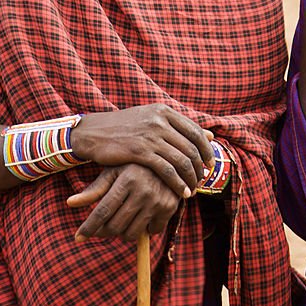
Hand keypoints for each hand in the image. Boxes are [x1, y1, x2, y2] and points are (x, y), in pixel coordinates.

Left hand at [67, 164, 180, 241]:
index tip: (78, 238)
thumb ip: (94, 189)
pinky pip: (151, 232)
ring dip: (122, 232)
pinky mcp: (170, 208)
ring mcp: (158, 200)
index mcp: (127, 180)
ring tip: (122, 220)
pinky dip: (144, 229)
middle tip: (101, 228)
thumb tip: (70, 203)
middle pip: (115, 226)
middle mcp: (143, 191)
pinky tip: (142, 217)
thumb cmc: (134, 165)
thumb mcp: (114, 172)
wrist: (170, 159)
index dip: (88, 227)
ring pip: (132, 233)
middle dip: (104, 231)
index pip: (103, 211)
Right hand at [71, 104, 213, 198]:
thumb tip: (211, 135)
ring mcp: (150, 135)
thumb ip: (179, 127)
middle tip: (203, 180)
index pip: (195, 131)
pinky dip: (178, 183)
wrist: (93, 133)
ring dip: (191, 178)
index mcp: (164, 111)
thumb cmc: (123, 128)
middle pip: (191, 147)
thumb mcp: (151, 119)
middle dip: (200, 167)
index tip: (209, 164)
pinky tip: (182, 193)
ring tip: (193, 189)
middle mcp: (159, 121)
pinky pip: (167, 170)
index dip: (206, 150)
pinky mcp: (140, 151)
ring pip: (182, 160)